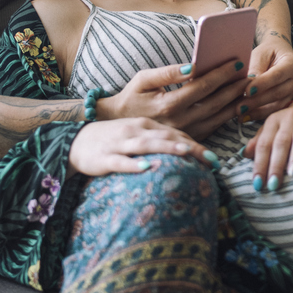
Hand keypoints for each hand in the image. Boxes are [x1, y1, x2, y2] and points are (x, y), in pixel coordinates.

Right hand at [68, 117, 219, 175]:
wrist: (77, 141)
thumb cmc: (114, 137)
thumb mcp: (138, 128)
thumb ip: (161, 135)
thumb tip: (188, 147)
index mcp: (147, 124)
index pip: (176, 133)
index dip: (197, 144)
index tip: (216, 159)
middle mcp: (136, 131)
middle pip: (167, 138)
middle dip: (191, 148)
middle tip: (212, 160)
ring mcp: (121, 143)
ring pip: (146, 145)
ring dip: (166, 148)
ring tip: (185, 153)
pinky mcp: (105, 157)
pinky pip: (121, 161)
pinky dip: (134, 164)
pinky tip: (147, 167)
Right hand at [97, 59, 248, 138]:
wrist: (116, 126)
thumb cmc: (131, 98)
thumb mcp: (143, 79)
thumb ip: (168, 72)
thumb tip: (192, 66)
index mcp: (168, 104)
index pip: (202, 86)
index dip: (221, 74)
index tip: (237, 63)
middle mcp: (179, 121)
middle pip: (215, 103)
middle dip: (235, 88)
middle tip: (251, 75)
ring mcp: (184, 134)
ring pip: (218, 118)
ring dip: (235, 103)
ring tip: (248, 90)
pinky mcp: (187, 140)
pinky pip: (212, 128)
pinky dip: (227, 117)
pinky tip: (236, 107)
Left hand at [243, 36, 292, 121]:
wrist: (277, 54)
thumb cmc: (267, 52)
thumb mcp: (260, 54)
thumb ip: (255, 68)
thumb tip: (248, 84)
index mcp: (292, 63)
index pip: (277, 75)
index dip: (262, 84)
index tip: (247, 90)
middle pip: (277, 93)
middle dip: (257, 101)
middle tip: (239, 106)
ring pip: (276, 105)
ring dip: (257, 111)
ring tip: (240, 114)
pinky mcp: (287, 101)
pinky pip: (274, 111)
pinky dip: (259, 115)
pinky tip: (246, 117)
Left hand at [244, 96, 292, 190]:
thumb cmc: (289, 124)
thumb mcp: (272, 130)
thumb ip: (259, 142)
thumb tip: (244, 155)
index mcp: (272, 121)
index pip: (264, 144)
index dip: (260, 163)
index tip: (258, 183)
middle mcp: (287, 117)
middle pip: (280, 142)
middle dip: (276, 164)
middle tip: (274, 184)